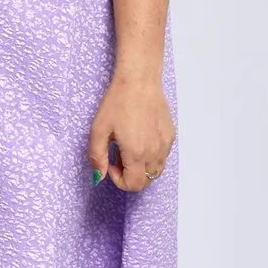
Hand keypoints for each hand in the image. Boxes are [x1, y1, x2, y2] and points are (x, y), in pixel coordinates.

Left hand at [87, 73, 173, 192]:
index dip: (119, 181)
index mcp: (137, 153)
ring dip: (141, 167)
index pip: (133, 185)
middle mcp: (155, 152)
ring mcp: (165, 145)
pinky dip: (151, 157)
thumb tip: (99, 177)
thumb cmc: (117, 103)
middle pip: (146, 181)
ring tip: (128, 147)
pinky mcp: (171, 136)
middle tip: (117, 156)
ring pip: (156, 171)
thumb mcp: (99, 130)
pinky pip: (162, 157)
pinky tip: (140, 139)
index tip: (110, 164)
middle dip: (129, 175)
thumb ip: (97, 157)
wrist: (139, 82)